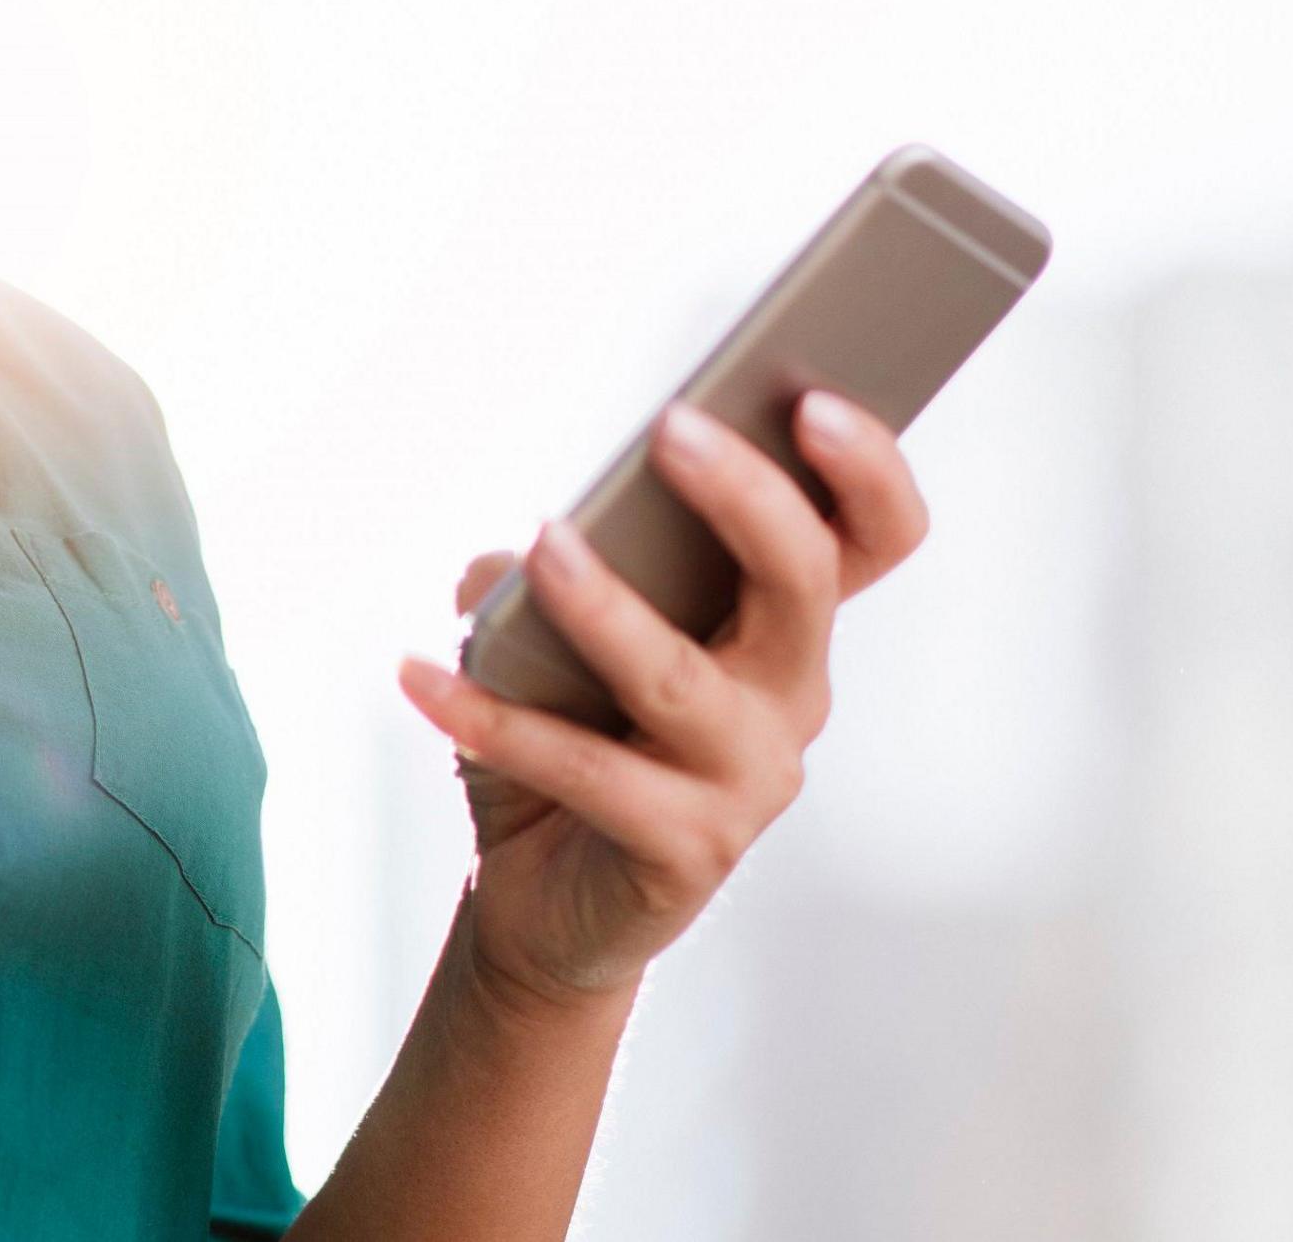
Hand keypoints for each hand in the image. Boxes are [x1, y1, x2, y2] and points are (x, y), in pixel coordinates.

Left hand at [395, 392, 929, 1009]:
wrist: (543, 895)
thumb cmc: (569, 731)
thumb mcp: (559, 628)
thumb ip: (558, 565)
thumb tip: (519, 552)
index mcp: (783, 625)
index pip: (873, 538)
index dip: (868, 468)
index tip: (811, 397)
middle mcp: (789, 695)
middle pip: (805, 582)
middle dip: (746, 497)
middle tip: (670, 429)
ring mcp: (748, 780)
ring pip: (683, 679)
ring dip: (606, 605)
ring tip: (541, 544)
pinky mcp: (687, 850)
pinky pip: (585, 770)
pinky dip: (492, 719)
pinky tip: (419, 675)